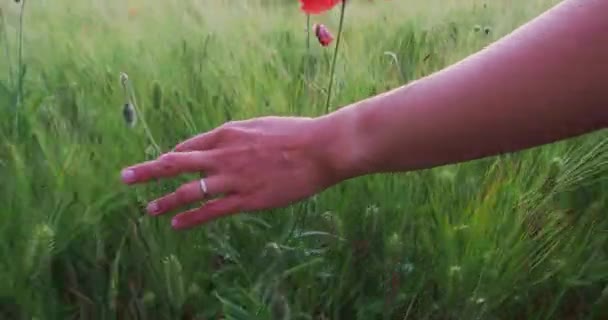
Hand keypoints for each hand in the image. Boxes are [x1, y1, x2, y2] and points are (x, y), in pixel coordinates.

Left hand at [120, 116, 342, 229]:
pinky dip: (191, 218)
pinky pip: (211, 210)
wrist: (320, 148)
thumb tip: (224, 140)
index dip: (174, 155)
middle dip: (148, 170)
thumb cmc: (296, 134)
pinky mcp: (246, 199)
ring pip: (188, 191)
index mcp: (228, 133)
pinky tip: (176, 224)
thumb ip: (238, 134)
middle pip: (176, 163)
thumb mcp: (261, 125)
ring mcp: (233, 178)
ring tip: (148, 210)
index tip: (163, 162)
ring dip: (165, 200)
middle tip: (124, 177)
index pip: (190, 145)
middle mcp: (223, 155)